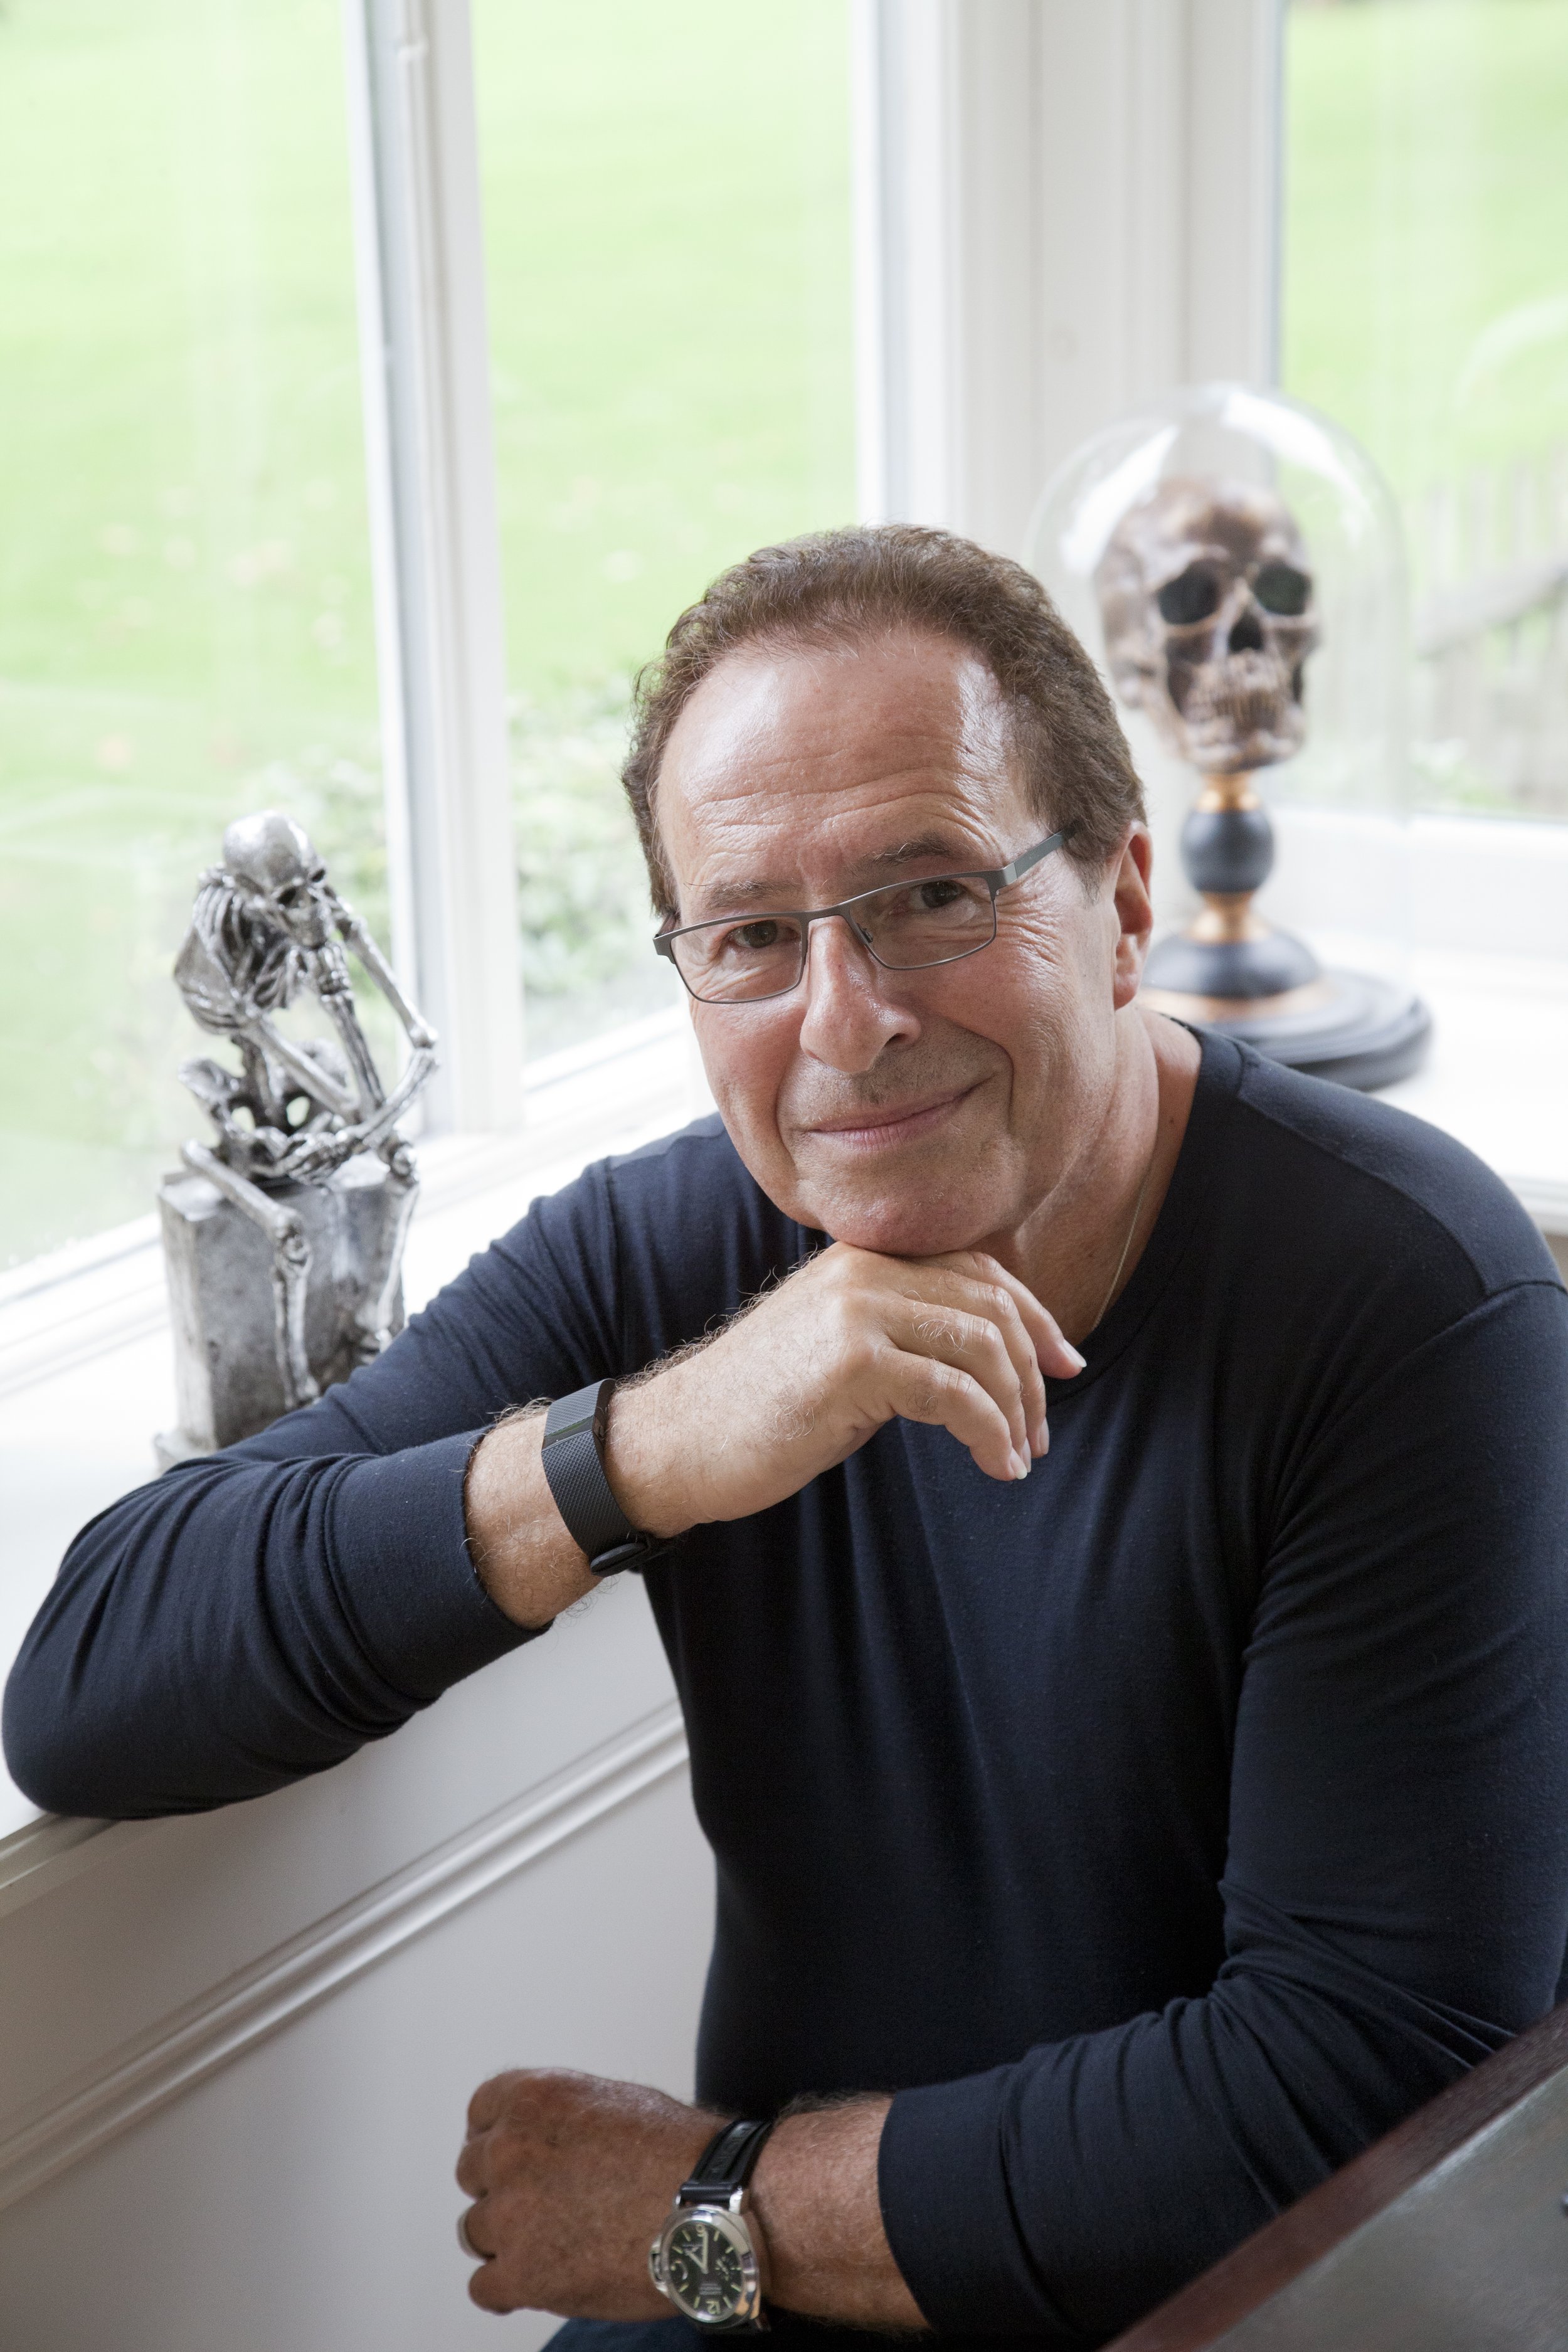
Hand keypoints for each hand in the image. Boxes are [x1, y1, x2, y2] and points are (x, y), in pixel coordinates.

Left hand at [455, 2068, 717, 2317]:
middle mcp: (510, 2149)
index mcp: (534, 2097)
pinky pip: (484, 2288)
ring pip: (475, 2232)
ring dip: (506, 2240)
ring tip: (554, 2245)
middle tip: (545, 2205)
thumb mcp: (614, 2101)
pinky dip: (508, 2289)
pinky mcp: (521, 2275)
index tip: (518, 2160)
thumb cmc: (680, 2153)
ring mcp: (511, 2215)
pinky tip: (540, 2282)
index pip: (480, 2115)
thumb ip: (562, 2116)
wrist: (713, 2210)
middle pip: (473, 2173)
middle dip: (503, 2188)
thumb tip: (547, 2141)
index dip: (500, 2139)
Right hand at [611, 1242, 1083, 1538]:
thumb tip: (980, 1358)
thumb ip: (901, 1331)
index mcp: (862, 1259)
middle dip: (1033, 1372)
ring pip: (981, 1347)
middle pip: (989, 1307)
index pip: (976, 1269)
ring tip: (1019, 1456)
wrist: (678, 1439)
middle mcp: (864, 1270)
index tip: (1063, 1366)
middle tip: (1042, 1429)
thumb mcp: (838, 1348)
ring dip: (1016, 1410)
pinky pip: (955, 1394)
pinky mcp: (853, 1362)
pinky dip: (991, 1433)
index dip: (1033, 1316)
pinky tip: (996, 1464)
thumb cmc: (757, 1407)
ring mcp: (857, 1310)